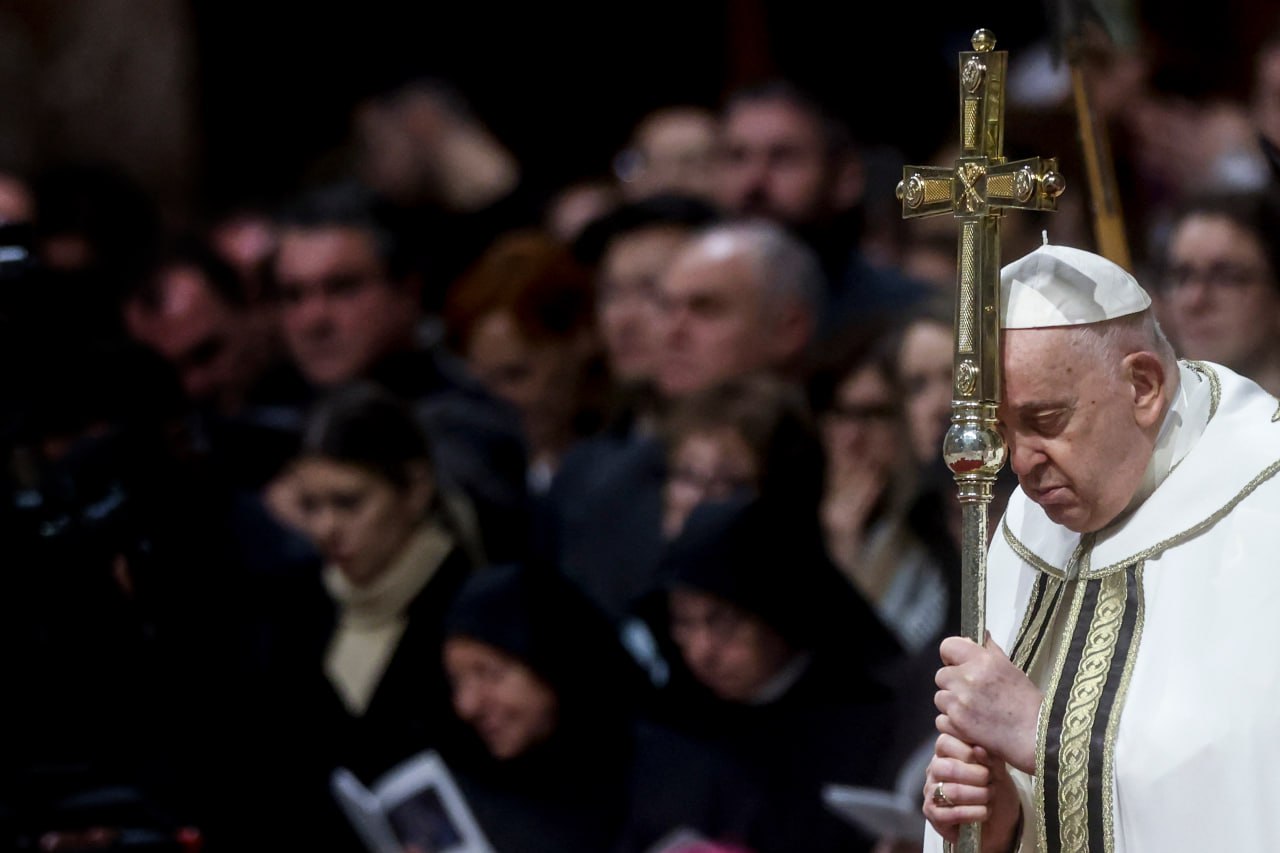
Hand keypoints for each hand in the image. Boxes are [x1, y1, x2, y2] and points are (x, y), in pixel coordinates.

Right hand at [923, 734, 1020, 851]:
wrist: (998, 821)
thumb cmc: (994, 788)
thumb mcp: (997, 768)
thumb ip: (989, 755)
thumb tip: (978, 748)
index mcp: (945, 753)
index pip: (944, 742)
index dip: (967, 751)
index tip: (986, 761)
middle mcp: (934, 770)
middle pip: (948, 768)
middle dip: (977, 776)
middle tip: (990, 781)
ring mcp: (931, 792)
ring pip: (953, 792)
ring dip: (979, 795)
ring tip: (990, 797)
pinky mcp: (933, 815)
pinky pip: (954, 814)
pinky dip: (976, 813)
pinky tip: (985, 812)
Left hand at [934, 634, 1040, 773]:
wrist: (1037, 736)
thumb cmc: (1028, 704)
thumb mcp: (1011, 670)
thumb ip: (991, 652)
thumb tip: (981, 636)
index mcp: (983, 661)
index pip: (948, 646)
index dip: (951, 656)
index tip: (958, 664)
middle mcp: (968, 678)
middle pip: (941, 675)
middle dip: (952, 684)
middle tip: (971, 694)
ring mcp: (960, 701)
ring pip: (940, 698)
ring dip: (952, 704)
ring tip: (974, 712)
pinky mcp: (957, 723)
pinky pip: (941, 720)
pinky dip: (952, 724)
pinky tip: (970, 726)